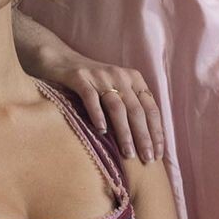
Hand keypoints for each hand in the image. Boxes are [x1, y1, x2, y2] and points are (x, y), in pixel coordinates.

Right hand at [33, 48, 163, 162]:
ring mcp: (99, 76)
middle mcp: (120, 75)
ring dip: (124, 132)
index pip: (151, 108)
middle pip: (136, 110)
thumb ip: (130, 107)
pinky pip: (90, 98)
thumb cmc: (91, 82)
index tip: (158, 154)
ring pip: (117, 107)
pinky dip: (97, 115)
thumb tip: (146, 142)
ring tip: (128, 154)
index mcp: (133, 79)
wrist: (60, 59)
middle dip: (144, 137)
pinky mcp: (79, 78)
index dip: (156, 132)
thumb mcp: (116, 89)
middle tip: (147, 159)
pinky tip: (101, 131)